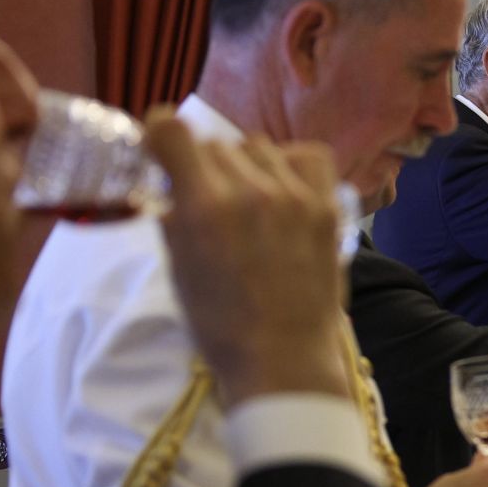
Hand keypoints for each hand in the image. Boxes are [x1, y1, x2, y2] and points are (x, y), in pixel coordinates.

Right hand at [144, 111, 348, 403]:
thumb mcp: (179, 269)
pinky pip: (308, 156)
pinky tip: (282, 187)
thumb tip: (167, 184)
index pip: (173, 130)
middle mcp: (251, 191)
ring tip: (247, 199)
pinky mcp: (327, 207)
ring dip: (245, 165)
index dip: (160, 135)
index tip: (161, 149)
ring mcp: (295, 197)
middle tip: (208, 197)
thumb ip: (173, 217)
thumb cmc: (222, 323)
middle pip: (216, 144)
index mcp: (205, 207)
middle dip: (203, 165)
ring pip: (259, 147)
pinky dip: (291, 163)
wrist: (284, 356)